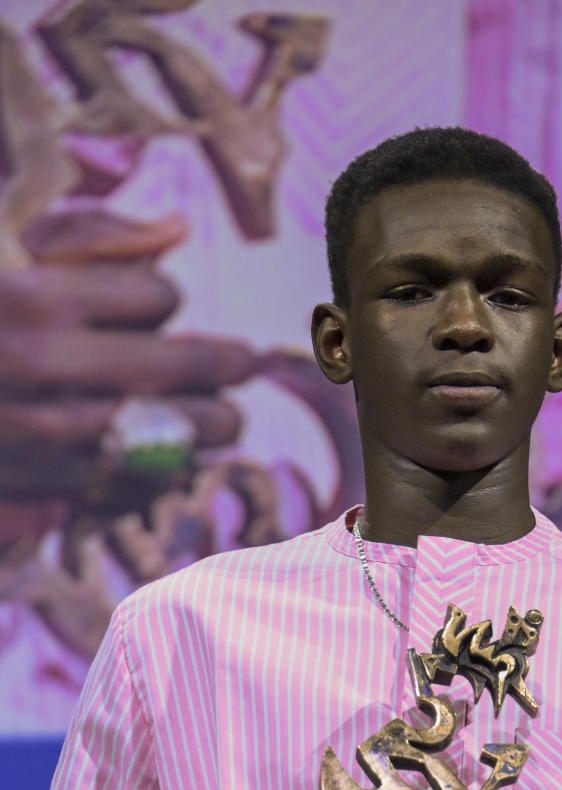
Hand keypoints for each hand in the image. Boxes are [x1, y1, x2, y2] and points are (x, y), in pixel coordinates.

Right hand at [0, 208, 254, 504]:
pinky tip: (161, 467)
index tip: (158, 308)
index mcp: (30, 298)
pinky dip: (151, 479)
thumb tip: (175, 232)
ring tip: (221, 422)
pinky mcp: (27, 496)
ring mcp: (37, 441)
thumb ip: (79, 236)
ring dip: (202, 433)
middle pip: (178, 374)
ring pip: (163, 440)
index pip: (154, 298)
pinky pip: (121, 492)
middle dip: (221, 371)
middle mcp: (41, 372)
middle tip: (245, 368)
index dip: (163, 301)